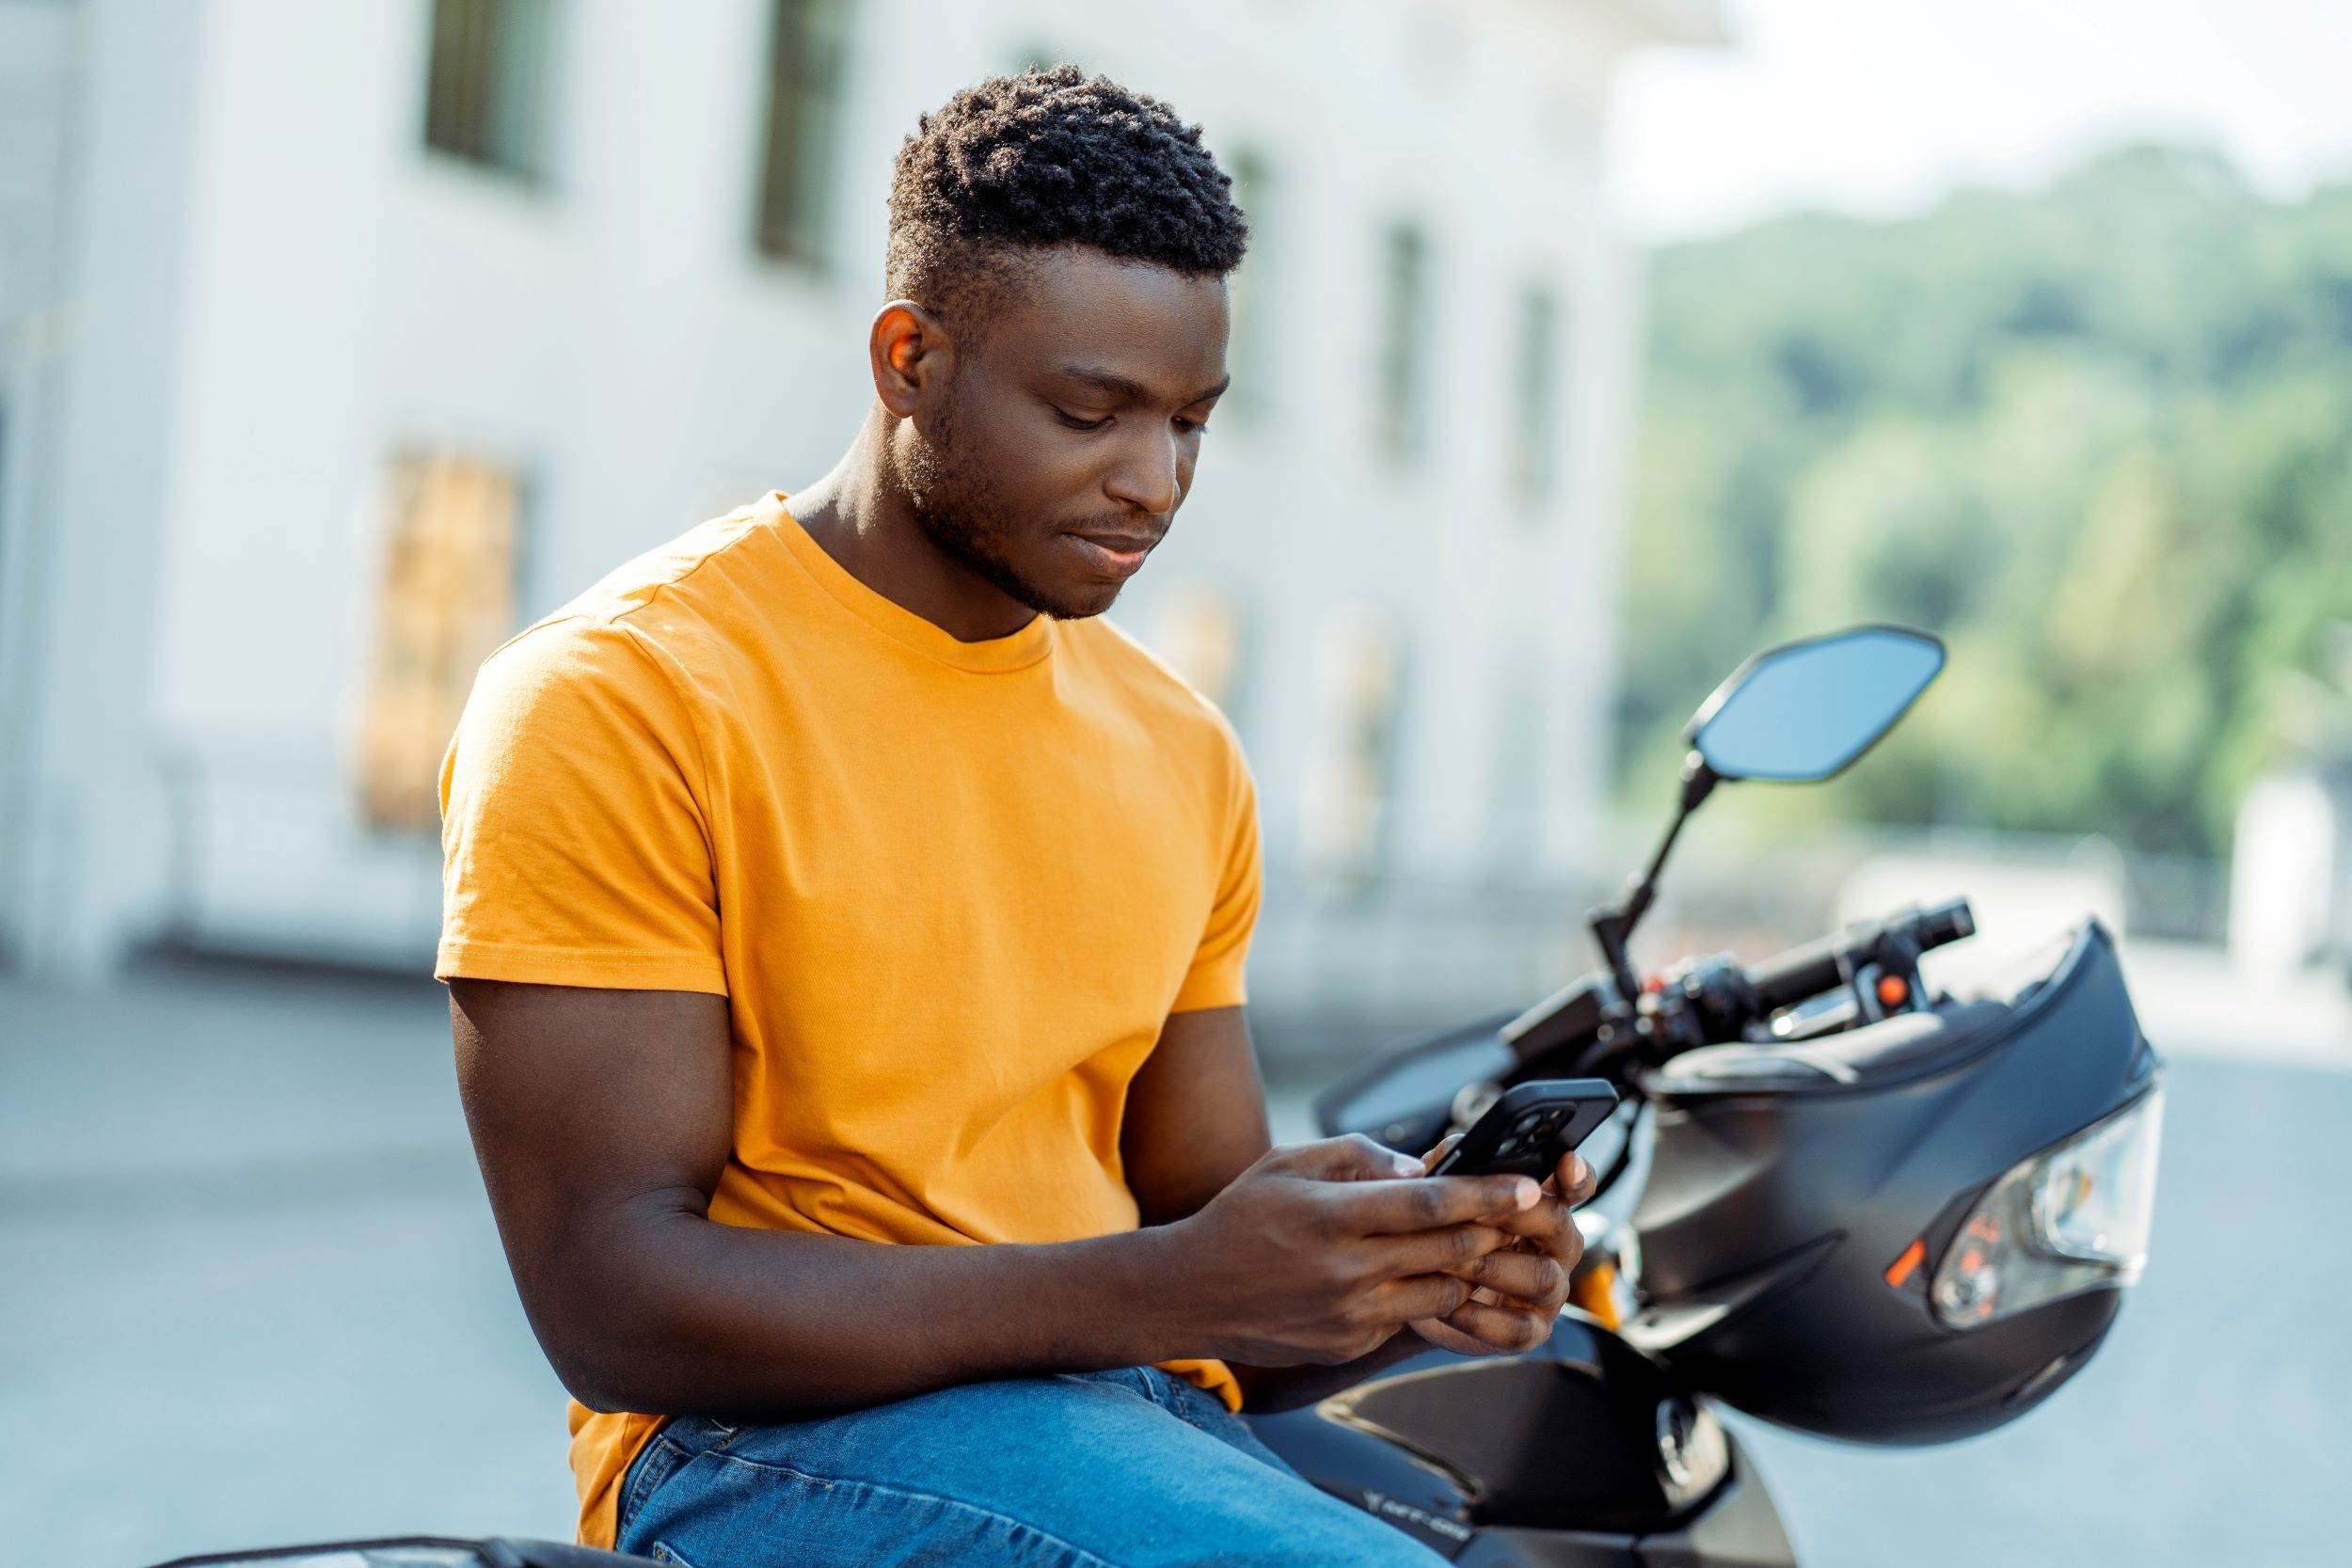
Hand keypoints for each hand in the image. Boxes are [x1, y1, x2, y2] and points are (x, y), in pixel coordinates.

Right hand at [1162, 1135, 1546, 1366]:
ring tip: (1472, 1242)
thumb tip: (1421, 1167)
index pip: (1431, 1203)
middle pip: (1449, 1249)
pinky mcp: (1349, 1343)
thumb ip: (1358, 1156)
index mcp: (1333, 1215)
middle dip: (1492, 1229)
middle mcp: (1346, 1270)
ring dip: (1465, 1267)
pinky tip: (1417, 1273)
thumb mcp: (1289, 1163)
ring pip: (1442, 1291)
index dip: (1488, 1193)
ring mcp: (1350, 1314)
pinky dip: (1422, 1293)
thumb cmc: (1241, 1217)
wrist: (1192, 1292)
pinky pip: (1408, 1317)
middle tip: (1519, 1213)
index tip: (1528, 1186)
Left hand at [1405, 1133, 1600, 1357]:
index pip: (1575, 1185)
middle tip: (1478, 1210)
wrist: (1417, 1295)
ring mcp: (1549, 1291)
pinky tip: (1449, 1306)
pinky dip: (1480, 1318)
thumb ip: (1451, 1164)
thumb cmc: (1439, 1233)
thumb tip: (1458, 1147)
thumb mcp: (1440, 1192)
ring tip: (1451, 1261)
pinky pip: (1517, 1328)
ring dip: (1494, 1267)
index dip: (1577, 1174)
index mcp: (1543, 1205)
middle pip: (1558, 1223)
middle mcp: (1557, 1246)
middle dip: (1518, 1216)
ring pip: (1542, 1277)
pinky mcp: (1531, 1330)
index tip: (1566, 1162)